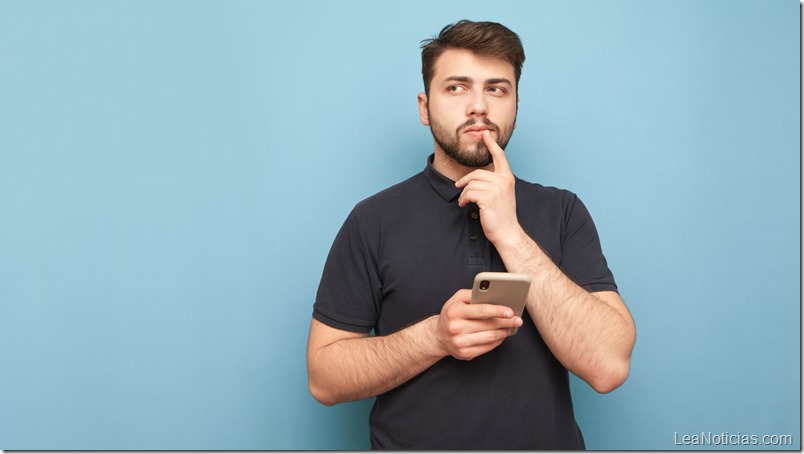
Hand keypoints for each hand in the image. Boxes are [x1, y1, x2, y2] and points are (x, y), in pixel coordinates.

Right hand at [434, 289, 522, 360]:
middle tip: (517, 320)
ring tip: (510, 328)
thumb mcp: (456, 299)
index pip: (481, 311)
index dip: (498, 311)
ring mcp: (460, 343)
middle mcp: (455, 328)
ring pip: (489, 337)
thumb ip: (473, 294)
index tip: (510, 311)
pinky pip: (487, 348)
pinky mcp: (464, 354)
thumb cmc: (451, 314)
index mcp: (454, 311)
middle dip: (506, 322)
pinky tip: (501, 336)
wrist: (437, 336)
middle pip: (488, 325)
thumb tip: (493, 294)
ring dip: (503, 332)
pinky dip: (497, 341)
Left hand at [455, 130, 519, 244]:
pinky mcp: (488, 198)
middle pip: (477, 173)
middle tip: (458, 188)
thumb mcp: (501, 194)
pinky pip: (468, 193)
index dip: (492, 144)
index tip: (486, 133)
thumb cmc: (502, 215)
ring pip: (471, 184)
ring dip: (463, 193)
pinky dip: (463, 199)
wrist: (507, 231)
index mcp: (508, 178)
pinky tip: (464, 205)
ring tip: (463, 201)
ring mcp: (497, 189)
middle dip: (465, 181)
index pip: (500, 157)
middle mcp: (503, 181)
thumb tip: (475, 177)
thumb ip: (494, 182)